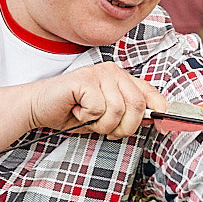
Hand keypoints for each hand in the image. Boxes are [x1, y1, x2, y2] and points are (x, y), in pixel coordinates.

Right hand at [27, 62, 163, 139]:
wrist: (40, 108)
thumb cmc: (73, 112)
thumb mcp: (107, 117)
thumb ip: (129, 115)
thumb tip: (156, 120)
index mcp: (122, 78)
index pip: (152, 94)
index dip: (161, 113)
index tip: (162, 128)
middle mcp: (114, 71)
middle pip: (138, 106)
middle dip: (124, 128)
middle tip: (106, 130)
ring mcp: (99, 73)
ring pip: (118, 111)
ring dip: (102, 125)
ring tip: (88, 118)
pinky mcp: (85, 79)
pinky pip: (98, 109)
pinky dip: (87, 118)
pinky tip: (77, 110)